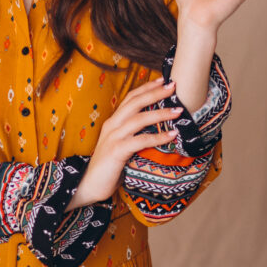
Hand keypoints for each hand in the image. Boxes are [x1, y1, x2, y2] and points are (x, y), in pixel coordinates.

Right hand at [65, 78, 180, 208]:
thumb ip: (133, 137)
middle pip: (135, 103)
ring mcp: (113, 138)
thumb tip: (157, 132)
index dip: (145, 88)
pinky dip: (158, 137)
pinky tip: (172, 135)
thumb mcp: (121, 147)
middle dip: (155, 93)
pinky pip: (140, 140)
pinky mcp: (116, 151)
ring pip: (139, 119)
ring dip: (160, 113)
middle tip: (173, 86)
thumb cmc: (108, 168)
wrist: (89, 186)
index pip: (130, 99)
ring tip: (177, 110)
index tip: (162, 80)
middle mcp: (112, 126)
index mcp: (113, 123)